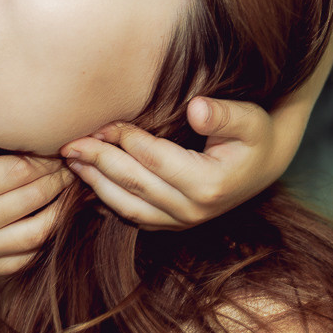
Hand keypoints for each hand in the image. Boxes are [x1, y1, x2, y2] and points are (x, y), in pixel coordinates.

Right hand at [0, 99, 73, 277]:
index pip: (19, 171)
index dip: (44, 156)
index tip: (56, 143)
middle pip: (33, 197)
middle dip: (58, 176)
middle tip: (70, 160)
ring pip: (38, 231)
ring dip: (61, 206)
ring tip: (68, 184)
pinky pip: (28, 256)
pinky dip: (47, 234)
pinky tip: (52, 210)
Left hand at [60, 97, 294, 228]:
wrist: (263, 164)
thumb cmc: (254, 134)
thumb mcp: (250, 119)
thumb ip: (225, 113)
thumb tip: (196, 108)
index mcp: (210, 184)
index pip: (155, 159)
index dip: (125, 140)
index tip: (102, 122)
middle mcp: (194, 211)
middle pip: (135, 184)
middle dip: (99, 162)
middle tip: (69, 144)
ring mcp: (182, 221)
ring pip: (128, 206)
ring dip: (96, 183)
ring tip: (71, 161)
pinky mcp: (172, 224)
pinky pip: (133, 216)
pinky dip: (107, 199)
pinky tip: (88, 180)